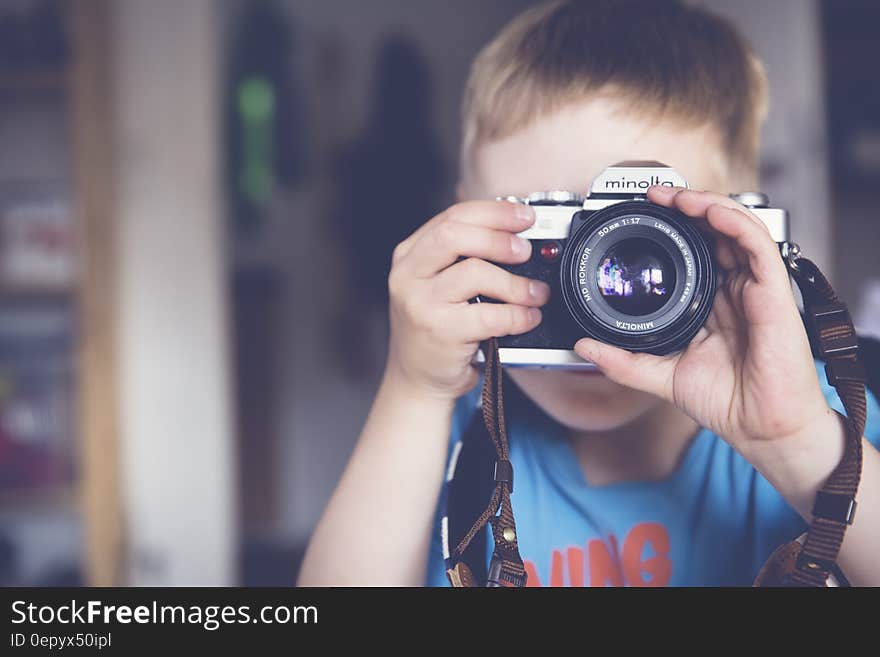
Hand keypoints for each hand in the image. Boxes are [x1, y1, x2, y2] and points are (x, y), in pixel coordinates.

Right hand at [386, 201, 550, 399]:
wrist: (417, 379)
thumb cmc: (435, 329)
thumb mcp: (437, 284)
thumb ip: (463, 257)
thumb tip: (515, 234)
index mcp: (410, 255)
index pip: (452, 217)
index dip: (493, 212)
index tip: (524, 216)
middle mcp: (408, 275)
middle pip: (455, 235)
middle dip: (499, 237)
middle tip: (526, 250)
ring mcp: (420, 304)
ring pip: (475, 273)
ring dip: (515, 282)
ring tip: (535, 292)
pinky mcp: (439, 332)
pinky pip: (489, 315)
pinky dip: (517, 315)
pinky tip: (527, 318)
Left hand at [574, 186, 836, 460]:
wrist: (760, 428)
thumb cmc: (726, 402)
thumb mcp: (660, 375)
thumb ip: (622, 360)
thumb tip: (584, 346)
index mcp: (712, 302)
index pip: (695, 250)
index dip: (672, 228)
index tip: (642, 215)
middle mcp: (734, 289)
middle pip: (714, 231)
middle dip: (685, 206)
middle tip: (654, 195)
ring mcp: (755, 287)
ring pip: (736, 227)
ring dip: (706, 204)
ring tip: (675, 197)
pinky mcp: (773, 291)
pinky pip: (757, 244)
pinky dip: (733, 221)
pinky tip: (709, 211)